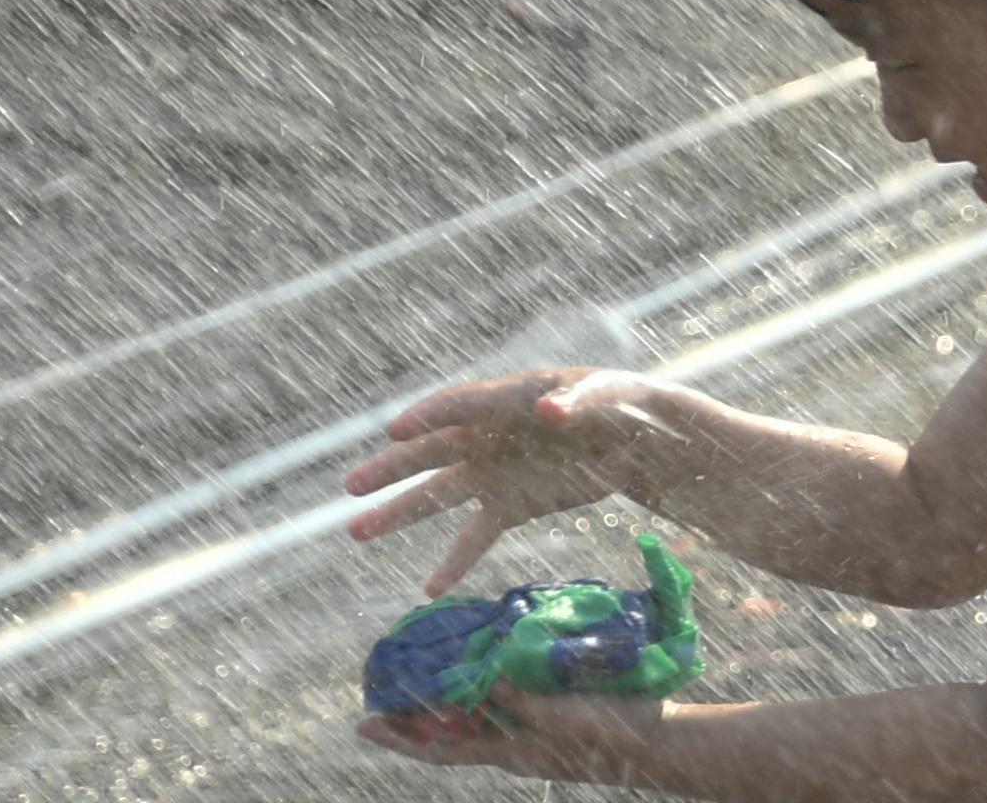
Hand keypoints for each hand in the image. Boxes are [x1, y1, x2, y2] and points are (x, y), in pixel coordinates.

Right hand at [344, 368, 677, 596]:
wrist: (635, 441)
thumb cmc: (616, 404)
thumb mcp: (602, 396)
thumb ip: (574, 402)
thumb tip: (550, 410)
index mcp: (505, 401)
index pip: (456, 405)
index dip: (428, 415)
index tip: (396, 431)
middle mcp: (488, 437)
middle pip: (431, 451)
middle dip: (392, 468)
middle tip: (352, 486)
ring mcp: (494, 474)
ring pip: (438, 495)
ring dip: (400, 513)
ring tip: (357, 531)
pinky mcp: (510, 507)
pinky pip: (474, 537)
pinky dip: (454, 561)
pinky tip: (430, 589)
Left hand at [356, 688, 663, 783]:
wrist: (658, 740)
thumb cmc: (609, 732)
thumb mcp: (562, 715)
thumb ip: (522, 699)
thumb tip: (483, 680)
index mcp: (508, 753)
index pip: (440, 751)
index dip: (400, 740)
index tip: (362, 725)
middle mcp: (511, 743)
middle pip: (450, 732)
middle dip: (415, 715)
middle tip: (384, 690)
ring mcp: (532, 729)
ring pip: (476, 714)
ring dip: (449, 696)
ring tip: (426, 669)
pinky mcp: (553, 712)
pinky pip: (507, 699)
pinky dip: (487, 682)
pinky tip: (488, 660)